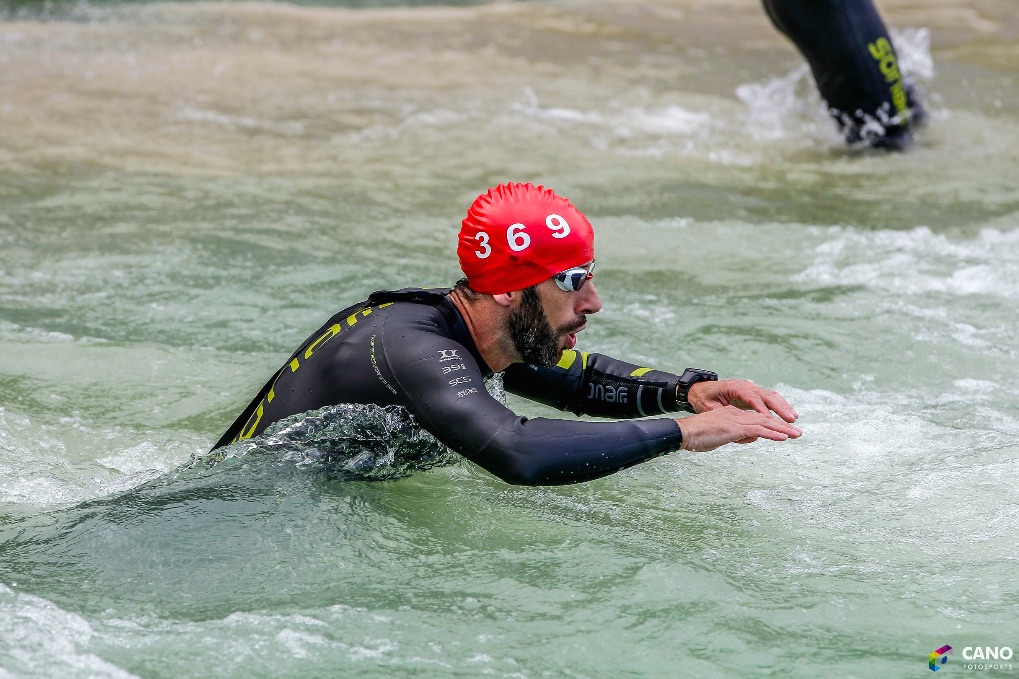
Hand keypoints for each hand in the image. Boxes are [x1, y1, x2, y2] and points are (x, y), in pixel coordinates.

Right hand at [676, 405, 801, 451]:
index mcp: (732, 414)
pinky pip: (758, 430)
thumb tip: (748, 438)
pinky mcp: (735, 428)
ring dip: (783, 429)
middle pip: (764, 419)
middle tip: (797, 432)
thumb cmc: (696, 436)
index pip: (756, 419)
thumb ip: (734, 435)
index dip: (772, 425)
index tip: (784, 431)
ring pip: (765, 423)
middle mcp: (736, 414)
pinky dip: (772, 433)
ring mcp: (736, 420)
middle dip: (782, 425)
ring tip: (796, 435)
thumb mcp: (719, 435)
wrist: (684, 432)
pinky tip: (783, 437)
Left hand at [687, 379, 797, 422]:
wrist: (701, 389)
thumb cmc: (704, 399)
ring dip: (783, 407)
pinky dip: (779, 407)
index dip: (761, 409)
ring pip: (771, 396)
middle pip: (766, 395)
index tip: (770, 420)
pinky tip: (788, 416)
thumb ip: (723, 415)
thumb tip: (737, 426)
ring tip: (794, 419)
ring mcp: (751, 389)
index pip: (751, 398)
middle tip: (790, 419)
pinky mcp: (753, 395)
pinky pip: (769, 400)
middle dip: (779, 408)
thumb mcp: (709, 408)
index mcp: (735, 387)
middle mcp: (746, 386)